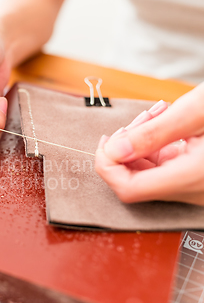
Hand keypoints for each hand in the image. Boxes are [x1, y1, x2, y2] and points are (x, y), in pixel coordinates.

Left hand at [95, 83, 203, 204]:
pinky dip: (160, 147)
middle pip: (136, 181)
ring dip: (143, 145)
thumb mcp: (200, 110)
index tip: (107, 140)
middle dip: (128, 148)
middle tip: (145, 117)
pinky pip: (168, 169)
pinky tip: (170, 124)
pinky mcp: (200, 180)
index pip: (129, 189)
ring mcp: (199, 189)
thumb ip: (153, 133)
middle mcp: (196, 192)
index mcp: (195, 178)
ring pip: (150, 174)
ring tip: (161, 114)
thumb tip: (112, 151)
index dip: (107, 166)